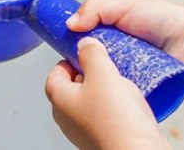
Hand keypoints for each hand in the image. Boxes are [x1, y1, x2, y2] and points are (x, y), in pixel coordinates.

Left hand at [45, 37, 170, 149]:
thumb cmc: (116, 120)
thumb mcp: (103, 73)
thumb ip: (91, 54)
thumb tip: (85, 44)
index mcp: (60, 100)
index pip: (54, 75)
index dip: (68, 60)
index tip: (83, 52)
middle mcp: (69, 118)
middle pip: (72, 88)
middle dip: (88, 73)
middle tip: (104, 64)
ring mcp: (85, 131)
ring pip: (90, 102)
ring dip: (104, 90)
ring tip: (120, 81)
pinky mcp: (103, 138)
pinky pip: (104, 116)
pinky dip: (114, 106)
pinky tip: (129, 101)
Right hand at [64, 0, 183, 93]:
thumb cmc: (164, 19)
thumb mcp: (125, 5)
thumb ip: (95, 8)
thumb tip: (70, 24)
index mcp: (110, 32)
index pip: (83, 41)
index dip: (72, 45)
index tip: (63, 50)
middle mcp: (115, 53)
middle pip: (89, 63)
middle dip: (83, 66)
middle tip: (80, 67)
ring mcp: (125, 73)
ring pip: (102, 81)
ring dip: (98, 81)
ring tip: (93, 82)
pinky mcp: (135, 90)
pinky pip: (119, 95)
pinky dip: (113, 94)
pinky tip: (108, 94)